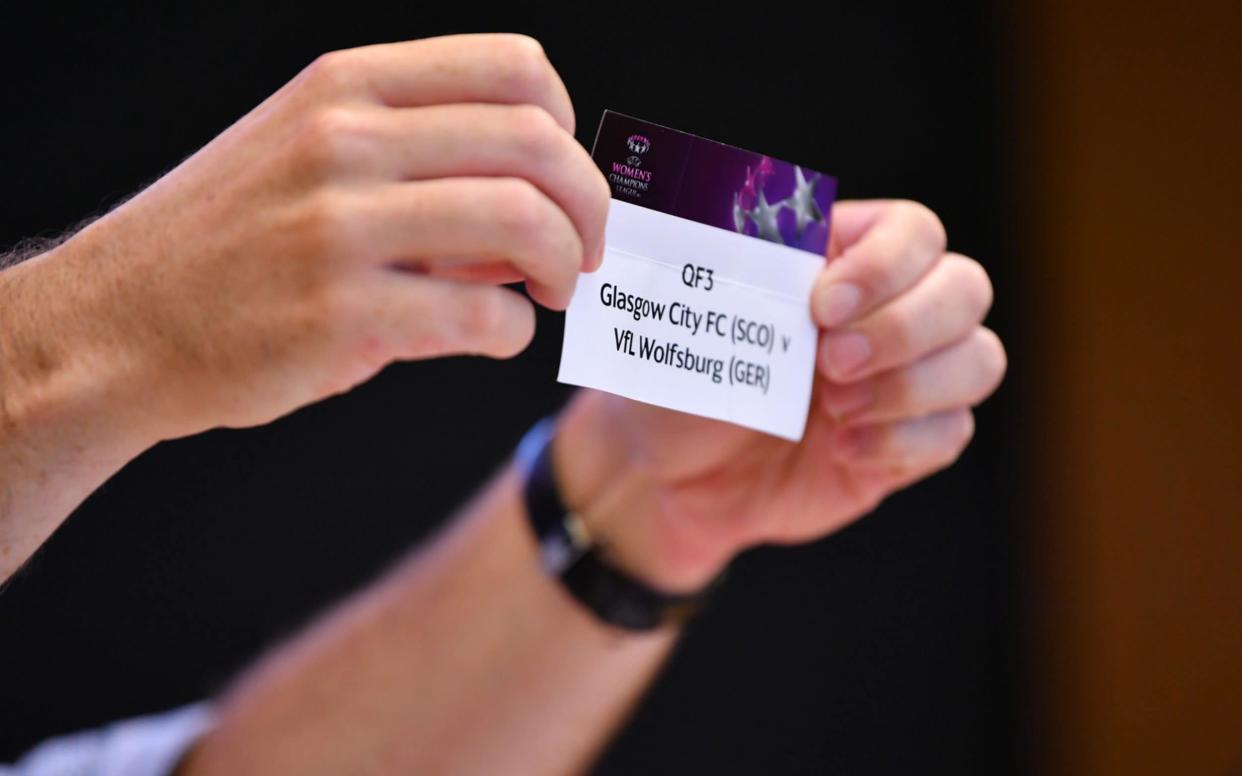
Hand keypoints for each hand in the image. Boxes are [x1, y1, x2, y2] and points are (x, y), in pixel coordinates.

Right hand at [19, 34, 607, 442]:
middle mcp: (346, 140)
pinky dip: (512, 331)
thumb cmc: (231, 242)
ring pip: (522, 220)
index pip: (514, 69)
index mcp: (347, 86)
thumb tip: (535, 205)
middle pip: (536, 143)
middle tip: (584, 252)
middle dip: (589, 206)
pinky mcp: (342, 314)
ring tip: (549, 292)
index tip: (564, 182)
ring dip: (564, 265)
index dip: (566, 128)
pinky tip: (492, 334)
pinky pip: (483, 315)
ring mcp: (340, 225)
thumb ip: (417, 160)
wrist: (120, 323)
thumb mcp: (308, 156)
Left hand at [555, 201, 1005, 590]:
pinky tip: (843, 449)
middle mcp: (889, 309)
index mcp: (839, 257)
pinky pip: (953, 432)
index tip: (821, 306)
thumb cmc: (675, 379)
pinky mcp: (911, 441)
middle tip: (831, 363)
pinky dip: (902, 440)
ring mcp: (908, 377)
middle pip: (966, 288)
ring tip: (834, 410)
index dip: (885, 264)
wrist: (670, 476)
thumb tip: (651, 179)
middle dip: (906, 326)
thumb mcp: (682, 313)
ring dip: (912, 386)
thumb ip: (706, 257)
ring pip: (979, 359)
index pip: (914, 231)